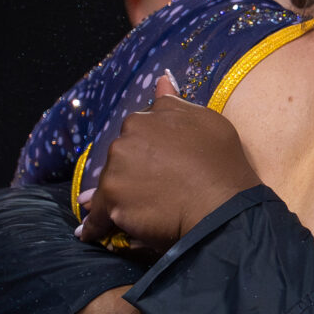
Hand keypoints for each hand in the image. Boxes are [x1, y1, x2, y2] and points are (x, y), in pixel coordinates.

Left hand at [74, 75, 257, 250]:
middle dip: (132, 172)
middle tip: (156, 190)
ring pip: (110, 186)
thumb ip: (175, 102)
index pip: (137, 134)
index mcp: (144, 118)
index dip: (151, 152)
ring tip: (132, 212)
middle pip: (121, 159)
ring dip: (117, 197)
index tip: (162, 165)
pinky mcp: (112, 204)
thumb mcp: (206, 121)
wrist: (223, 207)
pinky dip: (94, 226)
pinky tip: (90, 234)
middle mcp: (124, 140)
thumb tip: (161, 79)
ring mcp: (116, 172)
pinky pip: (97, 217)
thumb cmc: (222, 163)